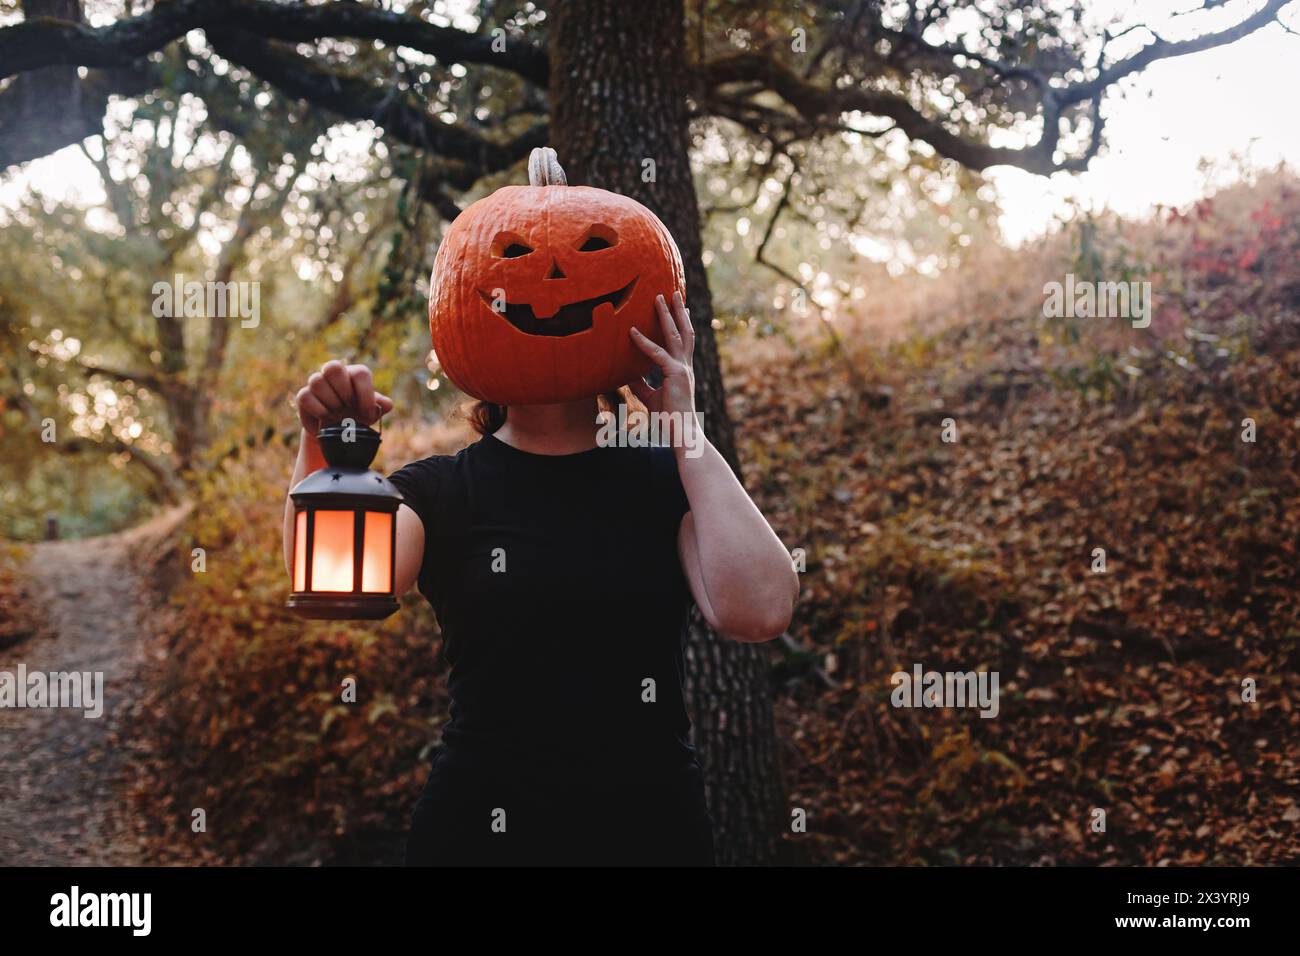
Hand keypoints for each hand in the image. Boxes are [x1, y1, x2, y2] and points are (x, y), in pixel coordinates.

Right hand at [294, 360, 393, 436]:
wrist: (337, 432)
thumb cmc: (357, 416)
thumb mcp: (371, 413)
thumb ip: (380, 406)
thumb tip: (386, 404)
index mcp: (354, 375)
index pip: (360, 373)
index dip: (365, 393)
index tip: (367, 413)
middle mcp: (334, 374)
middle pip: (333, 367)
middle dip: (343, 391)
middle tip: (348, 407)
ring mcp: (317, 383)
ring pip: (316, 380)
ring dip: (330, 402)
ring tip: (337, 415)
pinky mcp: (304, 396)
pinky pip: (305, 396)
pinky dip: (318, 410)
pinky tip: (326, 419)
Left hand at [628, 291, 697, 443]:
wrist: (682, 434)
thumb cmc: (668, 419)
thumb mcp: (650, 397)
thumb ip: (640, 384)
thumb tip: (625, 375)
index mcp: (682, 371)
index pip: (681, 343)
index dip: (678, 325)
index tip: (677, 308)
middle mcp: (685, 366)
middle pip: (684, 332)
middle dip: (678, 311)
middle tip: (673, 292)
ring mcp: (682, 369)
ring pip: (676, 335)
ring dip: (668, 315)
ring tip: (661, 296)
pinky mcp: (675, 375)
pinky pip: (657, 354)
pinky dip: (644, 343)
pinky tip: (632, 332)